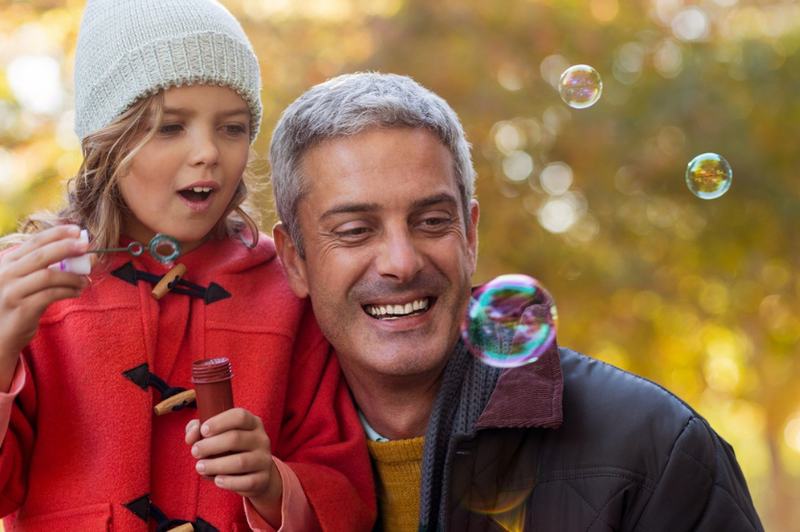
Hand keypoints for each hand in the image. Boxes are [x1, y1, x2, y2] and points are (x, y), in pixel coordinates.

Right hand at [0, 225, 90, 390]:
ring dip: (72, 275)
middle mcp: (5, 274)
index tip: (77, 230)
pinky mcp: (21, 308)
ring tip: (86, 279)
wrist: (2, 334)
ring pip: (48, 275)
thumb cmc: (19, 302)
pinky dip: (68, 290)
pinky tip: (77, 291)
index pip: (34, 241)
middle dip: (67, 248)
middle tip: (87, 248)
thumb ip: (50, 266)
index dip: (57, 234)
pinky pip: (51, 294)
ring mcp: (11, 291)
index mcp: (7, 261)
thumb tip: (86, 255)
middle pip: (41, 255)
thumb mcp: (28, 280)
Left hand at [185, 408, 282, 526]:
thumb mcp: (219, 435)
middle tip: (195, 452)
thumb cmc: (231, 450)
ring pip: (240, 462)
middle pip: (235, 438)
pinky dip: (228, 482)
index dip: (219, 422)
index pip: (240, 416)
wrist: (257, 474)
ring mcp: (264, 459)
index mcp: (253, 423)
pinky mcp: (263, 479)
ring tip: (200, 467)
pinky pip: (246, 482)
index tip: (203, 430)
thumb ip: (199, 430)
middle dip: (210, 445)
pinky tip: (216, 480)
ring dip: (215, 465)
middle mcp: (261, 439)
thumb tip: (191, 436)